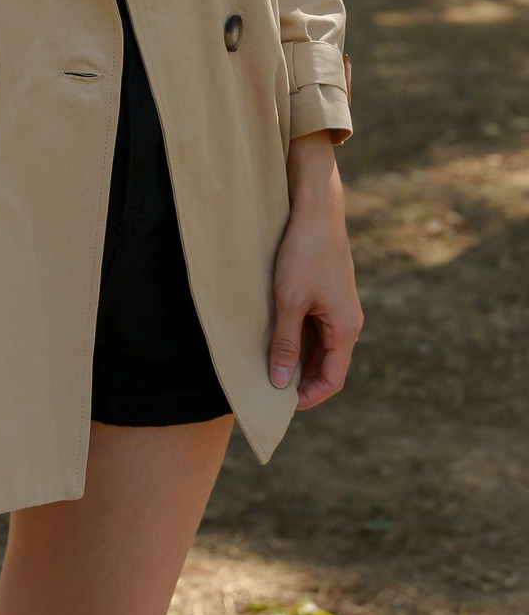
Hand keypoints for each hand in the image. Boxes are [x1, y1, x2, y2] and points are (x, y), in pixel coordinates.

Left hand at [269, 131, 362, 409]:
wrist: (316, 209)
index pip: (332, 379)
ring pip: (320, 346)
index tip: (281, 406)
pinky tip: (273, 336)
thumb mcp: (289, 300)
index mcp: (346, 328)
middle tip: (269, 389)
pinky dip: (297, 338)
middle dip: (301, 381)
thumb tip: (280, 383)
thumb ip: (285, 342)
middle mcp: (348, 322)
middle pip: (327, 365)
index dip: (308, 397)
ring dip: (298, 359)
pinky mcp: (328, 294)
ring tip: (267, 365)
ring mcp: (339, 308)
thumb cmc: (304, 252)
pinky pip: (315, 327)